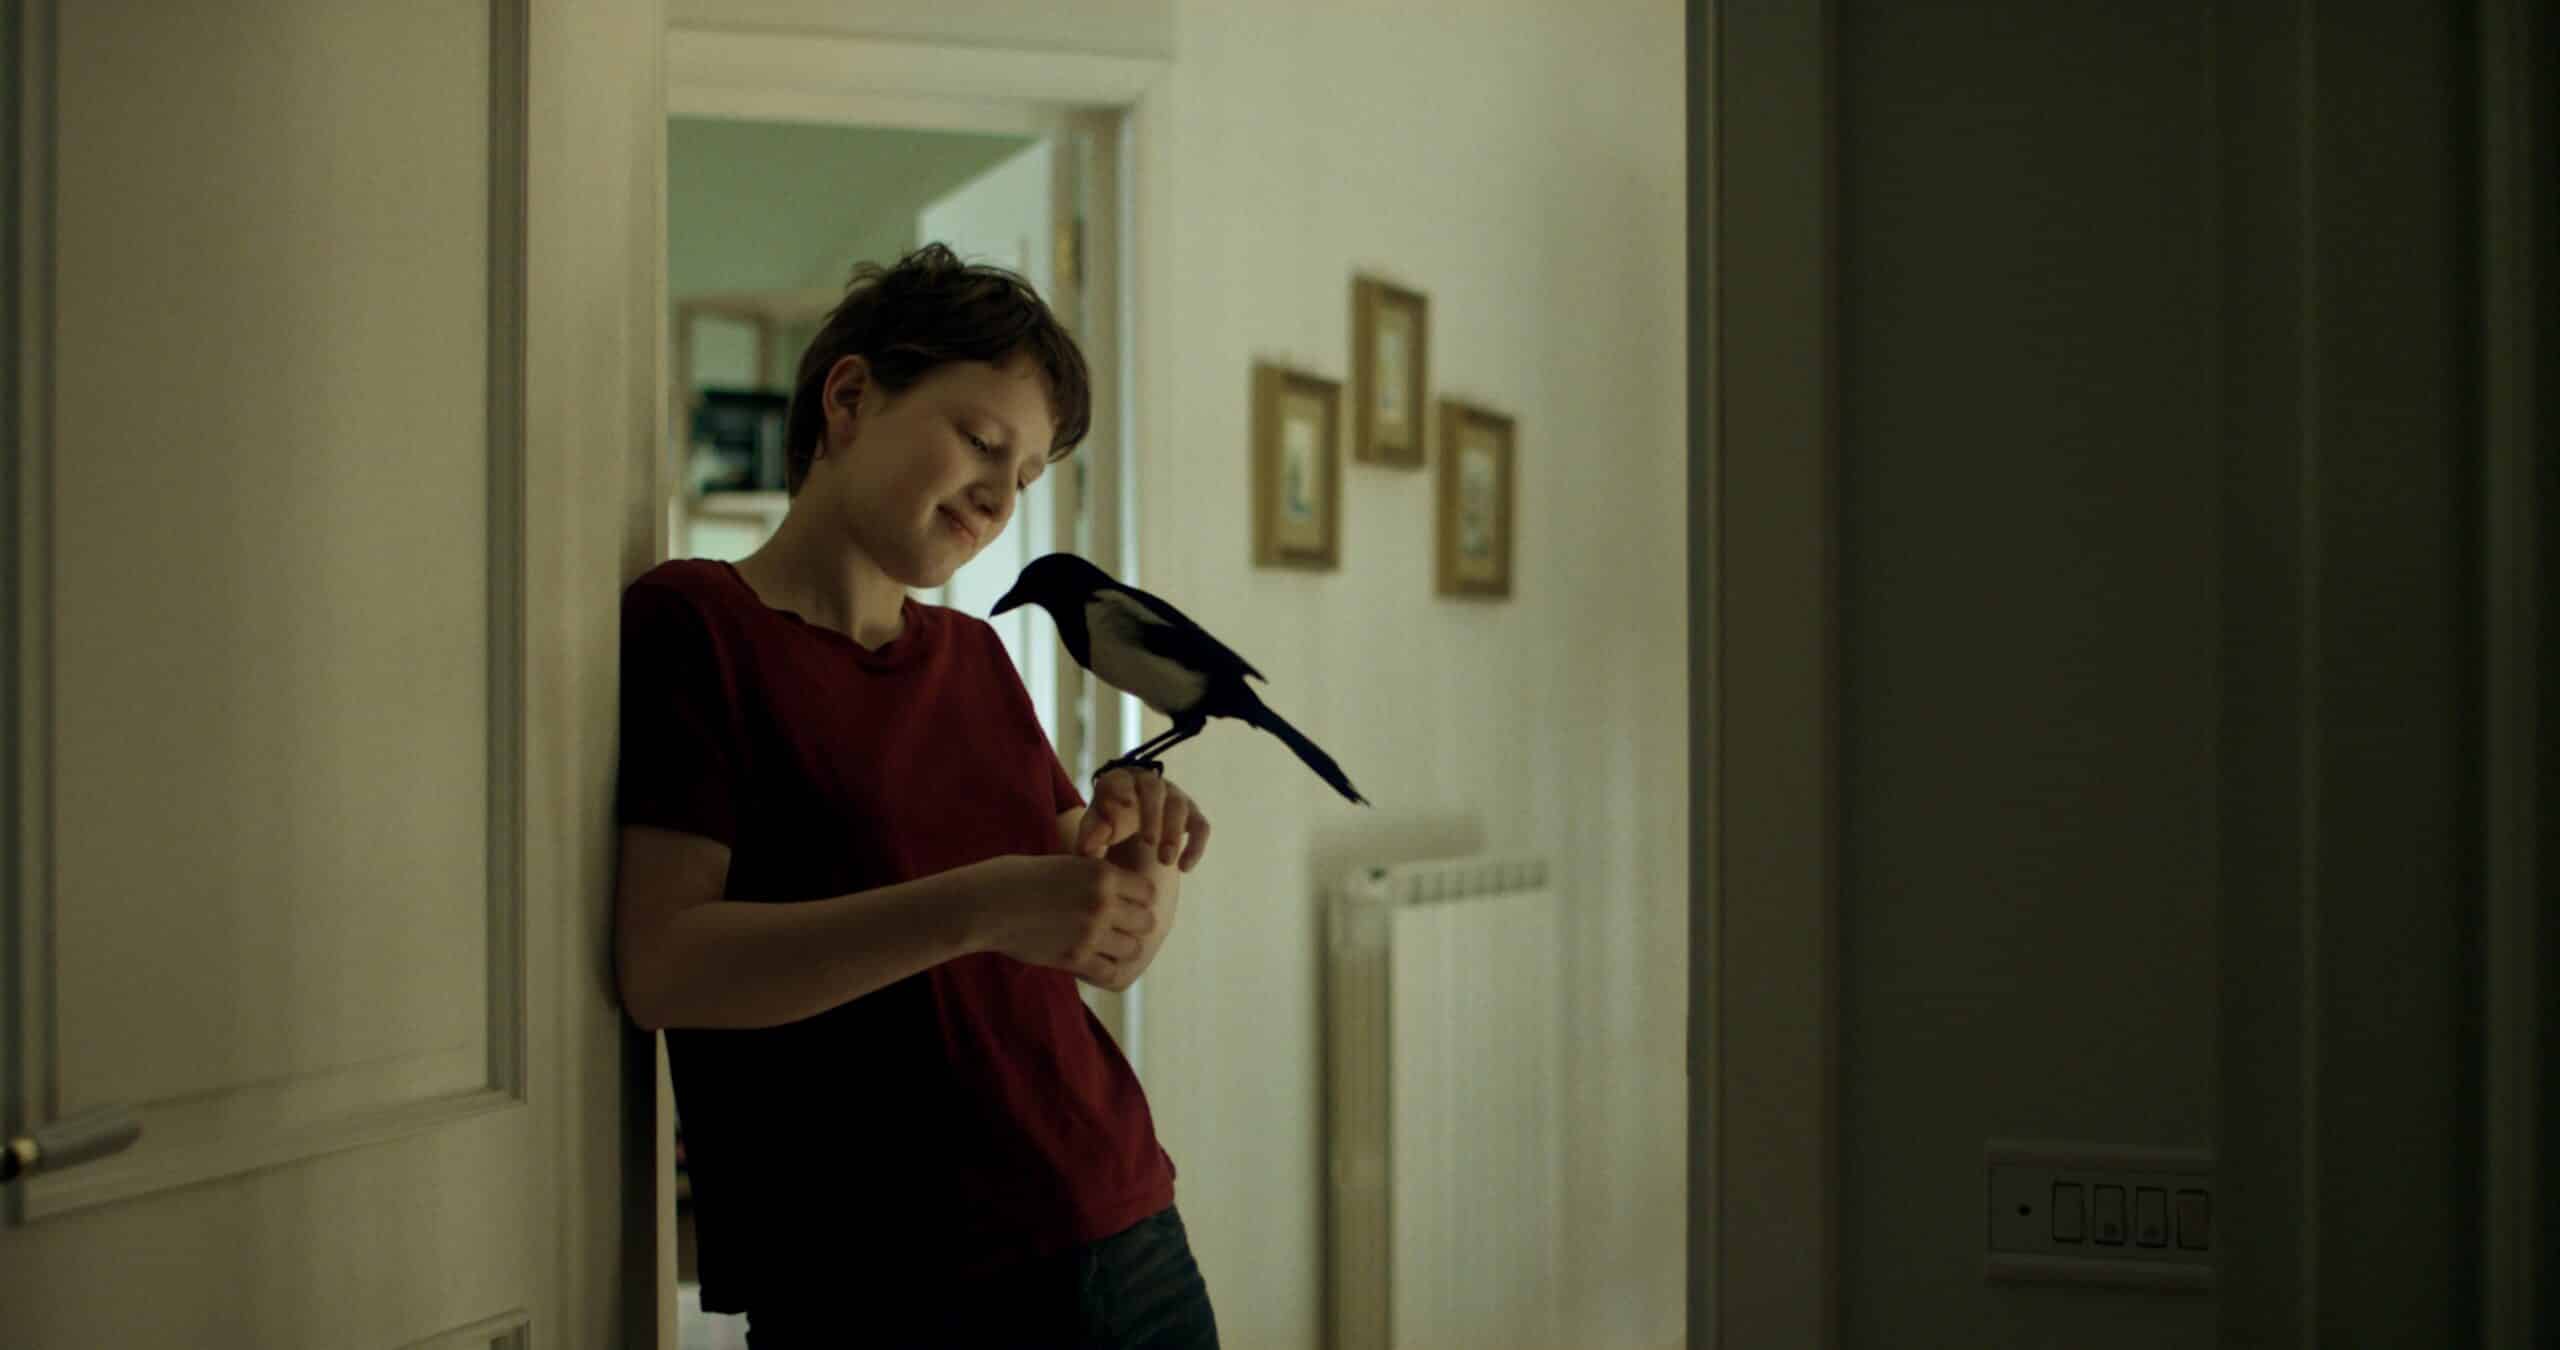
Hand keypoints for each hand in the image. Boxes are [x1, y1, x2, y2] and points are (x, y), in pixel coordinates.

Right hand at [964, 853, 1159, 991]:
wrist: (984, 905)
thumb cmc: (1015, 878)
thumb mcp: (1063, 864)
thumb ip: (1093, 875)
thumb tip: (1116, 885)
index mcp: (1102, 874)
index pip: (1148, 891)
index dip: (1137, 898)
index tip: (1122, 902)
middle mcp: (1103, 904)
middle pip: (1147, 921)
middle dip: (1133, 924)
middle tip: (1115, 926)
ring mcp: (1091, 933)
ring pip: (1133, 949)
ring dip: (1121, 948)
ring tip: (1103, 945)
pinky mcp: (1075, 959)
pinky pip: (1110, 972)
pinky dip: (1104, 968)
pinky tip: (1090, 961)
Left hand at [1071, 769, 1211, 871]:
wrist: (1127, 831)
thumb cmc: (1107, 825)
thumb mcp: (1094, 830)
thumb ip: (1091, 836)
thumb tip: (1088, 848)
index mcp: (1120, 781)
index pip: (1120, 780)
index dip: (1123, 791)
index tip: (1126, 806)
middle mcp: (1149, 783)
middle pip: (1154, 789)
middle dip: (1153, 815)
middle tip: (1149, 844)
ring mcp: (1173, 796)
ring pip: (1179, 806)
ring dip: (1174, 832)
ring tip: (1166, 861)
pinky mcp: (1191, 813)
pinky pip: (1200, 826)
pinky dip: (1196, 846)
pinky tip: (1184, 868)